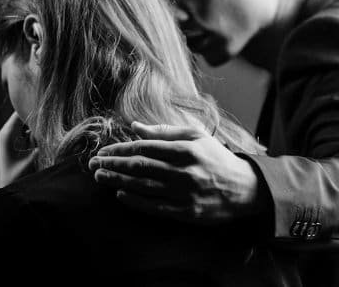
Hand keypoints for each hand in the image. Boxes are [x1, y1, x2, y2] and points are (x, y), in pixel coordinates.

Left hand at [88, 121, 262, 223]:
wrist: (246, 188)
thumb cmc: (216, 158)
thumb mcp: (195, 136)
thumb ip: (164, 131)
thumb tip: (134, 126)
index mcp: (184, 150)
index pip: (144, 147)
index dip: (120, 149)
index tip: (103, 151)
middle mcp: (183, 171)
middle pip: (140, 166)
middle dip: (113, 164)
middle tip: (92, 164)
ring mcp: (184, 193)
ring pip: (143, 186)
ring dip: (118, 181)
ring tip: (100, 177)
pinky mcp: (187, 212)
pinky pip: (155, 206)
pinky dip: (136, 201)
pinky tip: (120, 194)